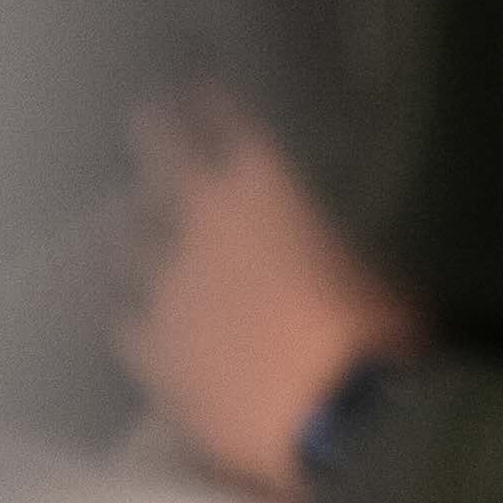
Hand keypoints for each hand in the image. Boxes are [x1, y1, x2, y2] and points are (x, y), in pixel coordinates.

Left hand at [121, 91, 411, 489]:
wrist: (336, 414)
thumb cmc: (379, 329)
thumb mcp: (369, 265)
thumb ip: (328, 245)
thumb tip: (323, 251)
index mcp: (268, 186)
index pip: (224, 120)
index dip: (208, 101)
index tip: (197, 87)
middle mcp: (205, 223)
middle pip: (158, 158)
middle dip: (152, 132)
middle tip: (145, 115)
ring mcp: (169, 288)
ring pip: (124, 241)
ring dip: (130, 229)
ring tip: (126, 225)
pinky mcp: (154, 351)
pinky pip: (123, 323)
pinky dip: (129, 313)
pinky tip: (127, 316)